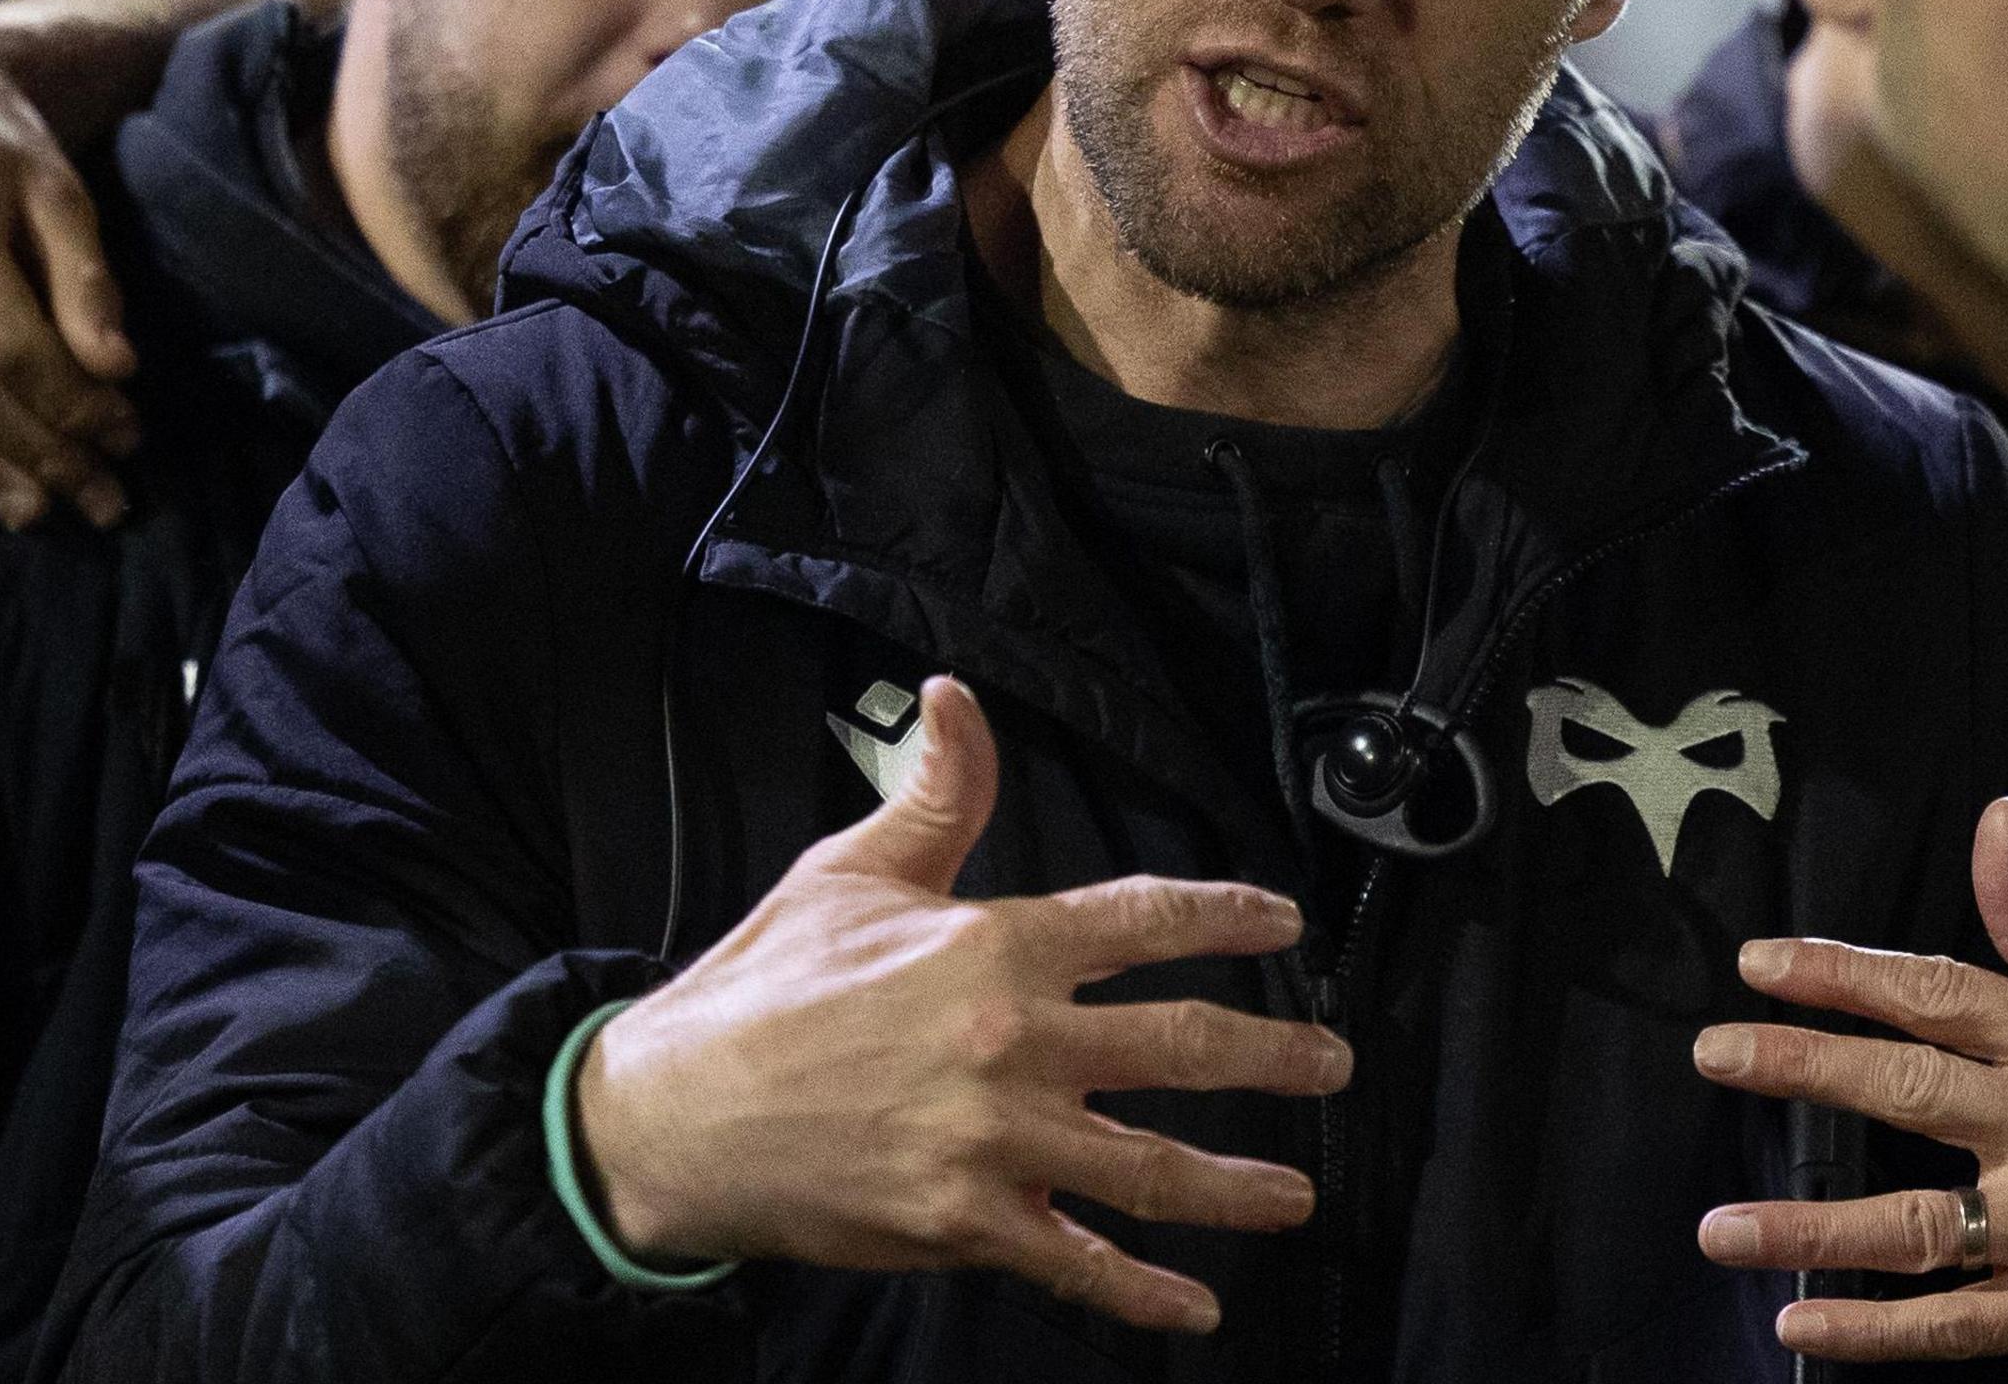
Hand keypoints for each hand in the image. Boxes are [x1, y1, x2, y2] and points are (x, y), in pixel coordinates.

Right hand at [574, 677, 1347, 1333]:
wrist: (673, 1115)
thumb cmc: (763, 988)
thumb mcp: (852, 871)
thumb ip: (934, 793)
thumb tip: (956, 698)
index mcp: (997, 945)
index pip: (1144, 919)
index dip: (1228, 917)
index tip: (1284, 924)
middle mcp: (1015, 1041)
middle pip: (1182, 1047)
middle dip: (1274, 1058)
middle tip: (1333, 1064)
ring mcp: (997, 1141)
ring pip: (1151, 1166)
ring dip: (1238, 1184)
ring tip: (1299, 1194)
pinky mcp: (965, 1223)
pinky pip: (1077, 1262)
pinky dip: (1142, 1292)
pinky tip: (1196, 1309)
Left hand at [1692, 797, 2007, 1382]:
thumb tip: (1996, 816)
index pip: (1942, 993)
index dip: (1845, 974)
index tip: (1759, 963)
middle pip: (1915, 1088)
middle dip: (1804, 1067)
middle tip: (1714, 1054)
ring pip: (1918, 1221)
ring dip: (1810, 1227)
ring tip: (1720, 1227)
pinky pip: (1954, 1321)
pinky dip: (1874, 1330)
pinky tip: (1801, 1322)